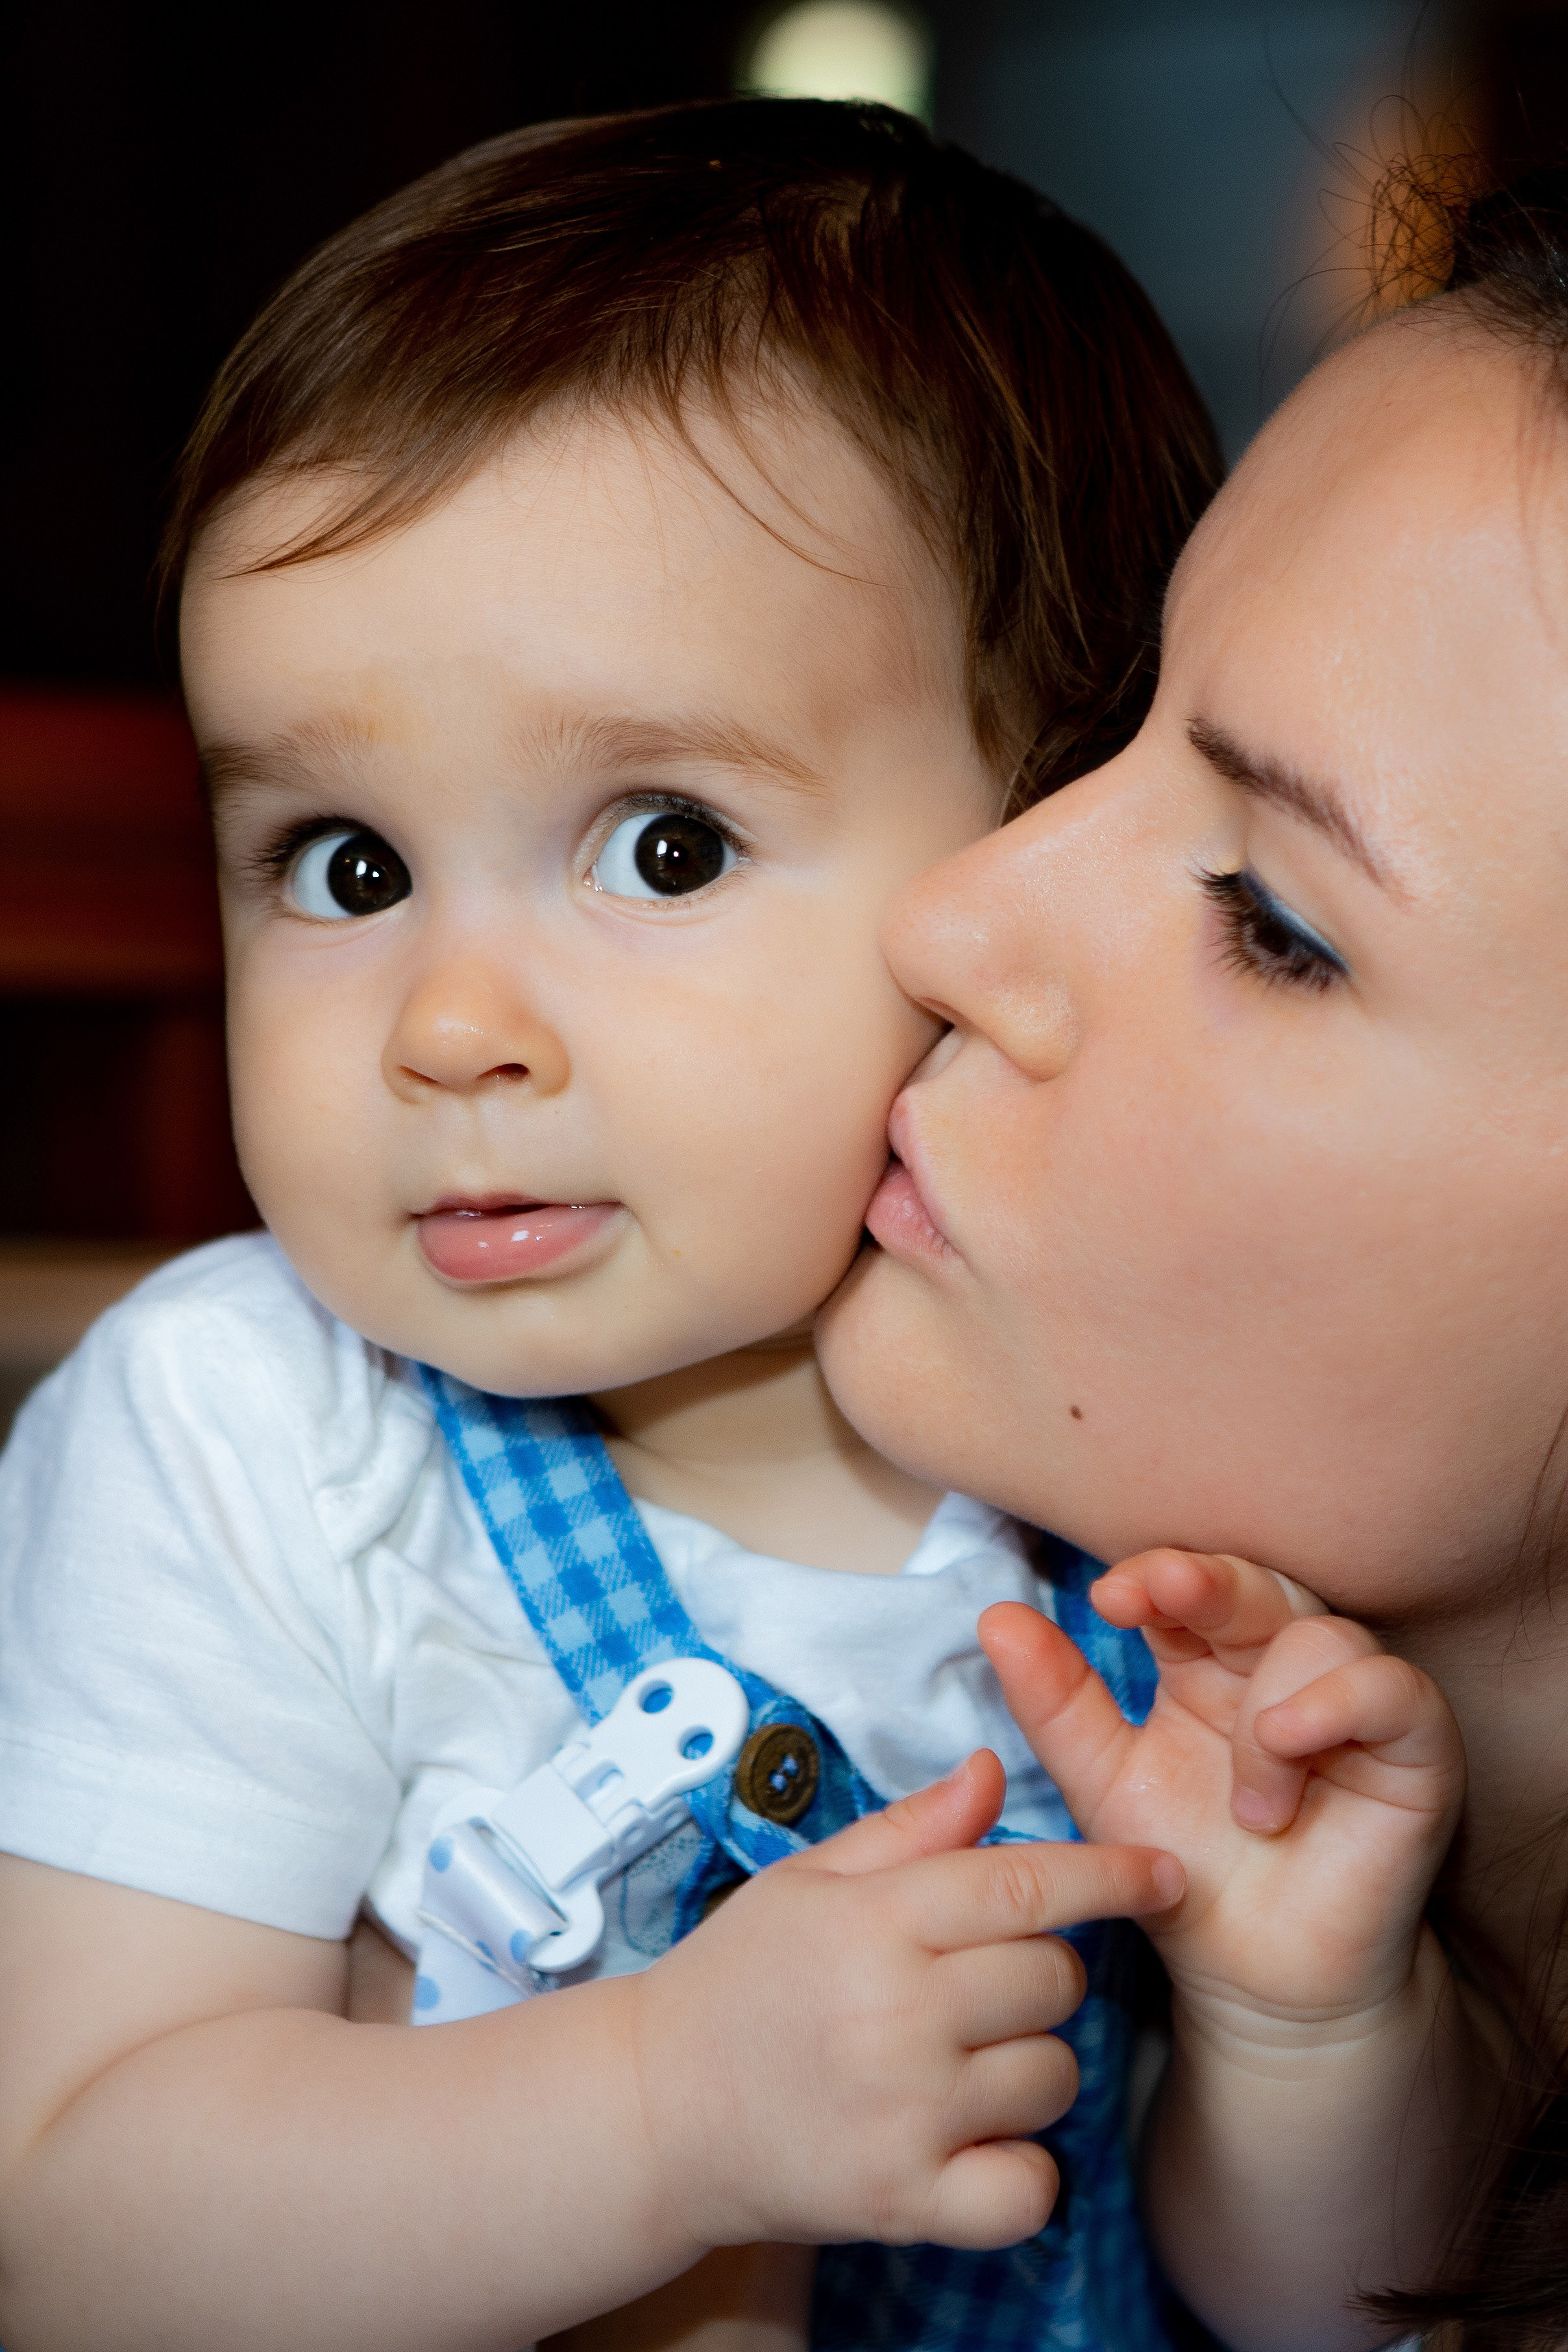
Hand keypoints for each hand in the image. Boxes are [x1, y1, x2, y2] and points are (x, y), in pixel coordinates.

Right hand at [629, 1751, 1182, 2254]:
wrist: (656, 2110)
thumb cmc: (738, 1982)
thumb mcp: (809, 1879)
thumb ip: (912, 1828)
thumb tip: (993, 1769)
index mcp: (875, 1921)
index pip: (1027, 1885)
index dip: (1109, 1873)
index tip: (1163, 1873)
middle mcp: (896, 2014)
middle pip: (1054, 1979)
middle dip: (1038, 1974)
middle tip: (971, 1985)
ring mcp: (903, 2114)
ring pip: (1053, 2077)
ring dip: (1028, 2067)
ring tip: (954, 2063)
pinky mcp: (904, 2201)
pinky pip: (1030, 2188)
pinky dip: (1020, 2171)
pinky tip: (970, 2142)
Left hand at [980, 1552, 1464, 2037]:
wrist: (1253, 1983)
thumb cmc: (1180, 1875)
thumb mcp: (1102, 1784)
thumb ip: (1054, 1704)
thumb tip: (995, 1618)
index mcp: (1204, 1662)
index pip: (1185, 1585)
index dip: (1154, 1574)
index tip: (1108, 1595)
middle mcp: (1277, 1668)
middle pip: (1256, 1584)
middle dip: (1207, 1579)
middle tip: (1161, 1591)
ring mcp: (1349, 1704)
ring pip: (1321, 1635)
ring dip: (1271, 1704)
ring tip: (1250, 1802)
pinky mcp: (1415, 1750)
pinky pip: (1396, 1690)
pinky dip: (1342, 1702)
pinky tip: (1292, 1744)